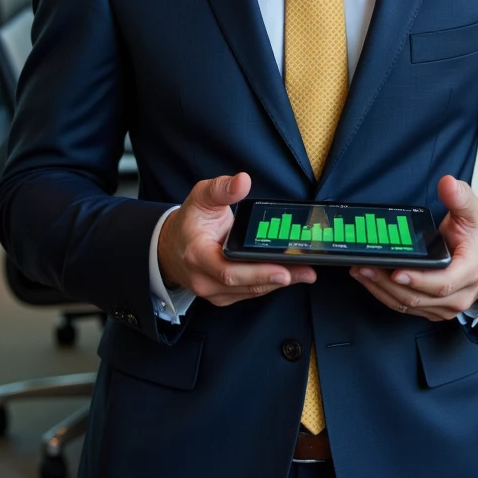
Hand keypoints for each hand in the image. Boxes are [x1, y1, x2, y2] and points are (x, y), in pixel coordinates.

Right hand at [157, 172, 316, 306]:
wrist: (171, 247)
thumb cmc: (189, 222)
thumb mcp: (201, 197)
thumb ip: (221, 189)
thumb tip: (242, 180)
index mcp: (197, 255)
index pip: (228, 270)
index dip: (257, 273)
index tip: (282, 269)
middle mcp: (204, 279)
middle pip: (245, 284)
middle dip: (278, 278)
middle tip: (306, 271)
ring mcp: (212, 292)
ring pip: (250, 291)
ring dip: (278, 282)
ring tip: (305, 272)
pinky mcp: (223, 296)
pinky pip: (249, 293)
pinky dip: (268, 284)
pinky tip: (288, 275)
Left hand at [349, 175, 477, 322]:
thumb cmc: (476, 238)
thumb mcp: (473, 212)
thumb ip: (460, 197)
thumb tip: (447, 184)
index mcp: (468, 272)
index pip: (441, 283)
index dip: (417, 279)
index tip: (395, 271)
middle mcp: (457, 295)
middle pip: (418, 297)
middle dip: (387, 283)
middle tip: (364, 265)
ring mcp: (444, 307)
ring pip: (409, 305)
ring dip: (381, 289)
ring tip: (360, 270)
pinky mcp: (433, 310)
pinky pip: (406, 307)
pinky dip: (385, 295)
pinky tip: (370, 280)